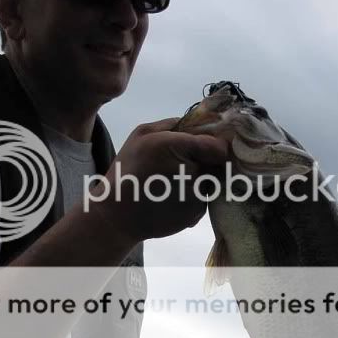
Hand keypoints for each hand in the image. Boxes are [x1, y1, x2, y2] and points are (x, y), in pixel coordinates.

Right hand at [93, 118, 227, 241]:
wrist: (118, 215)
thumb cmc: (127, 171)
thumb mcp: (142, 135)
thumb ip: (172, 124)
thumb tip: (197, 123)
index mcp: (178, 147)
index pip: (218, 147)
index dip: (215, 146)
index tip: (206, 147)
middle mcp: (192, 172)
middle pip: (217, 164)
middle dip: (206, 162)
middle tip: (182, 167)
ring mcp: (196, 196)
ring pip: (211, 182)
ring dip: (200, 180)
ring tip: (173, 184)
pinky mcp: (196, 215)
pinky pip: (204, 200)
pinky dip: (193, 197)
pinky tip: (172, 198)